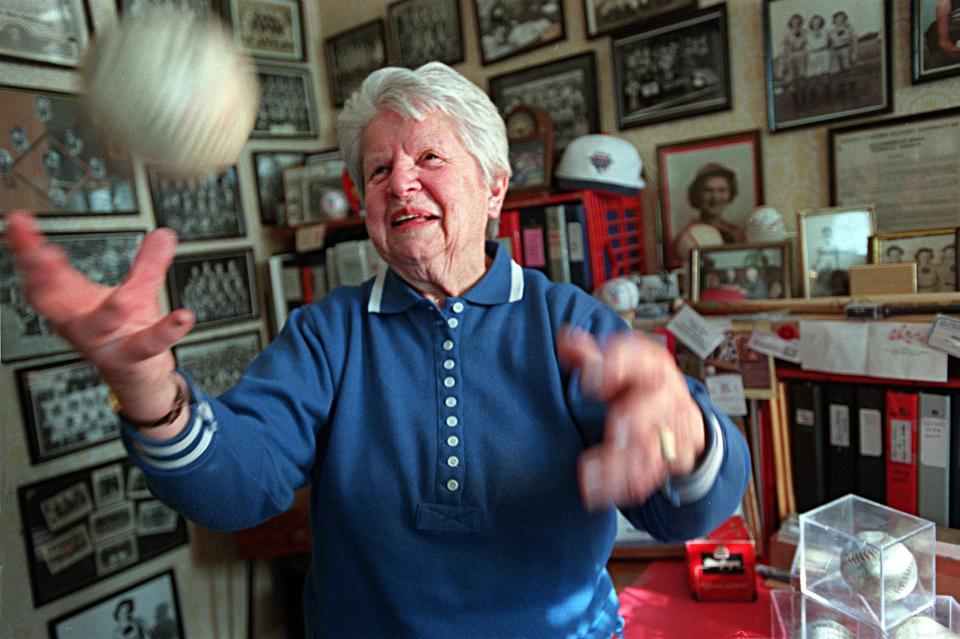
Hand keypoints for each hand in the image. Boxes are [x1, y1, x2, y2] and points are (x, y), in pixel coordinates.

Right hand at [4, 211, 193, 406]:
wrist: (136, 374)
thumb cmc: (122, 331)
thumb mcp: (135, 291)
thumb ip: (147, 263)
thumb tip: (164, 234)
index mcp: (71, 302)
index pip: (41, 273)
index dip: (26, 250)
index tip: (20, 224)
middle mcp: (79, 323)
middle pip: (52, 300)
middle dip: (42, 276)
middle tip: (42, 253)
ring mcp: (102, 342)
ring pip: (99, 326)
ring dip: (109, 311)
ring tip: (124, 298)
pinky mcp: (130, 357)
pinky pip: (147, 344)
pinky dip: (166, 331)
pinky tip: (183, 317)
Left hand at [557, 326, 704, 510]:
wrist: (685, 416)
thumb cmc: (646, 385)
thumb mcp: (624, 363)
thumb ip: (591, 355)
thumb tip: (565, 339)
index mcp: (651, 366)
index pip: (637, 360)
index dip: (614, 367)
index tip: (591, 379)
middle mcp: (663, 398)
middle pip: (650, 409)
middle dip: (634, 420)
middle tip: (616, 431)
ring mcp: (668, 431)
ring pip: (648, 450)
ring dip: (620, 466)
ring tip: (590, 478)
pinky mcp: (667, 461)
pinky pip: (647, 476)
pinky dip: (624, 487)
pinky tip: (599, 493)